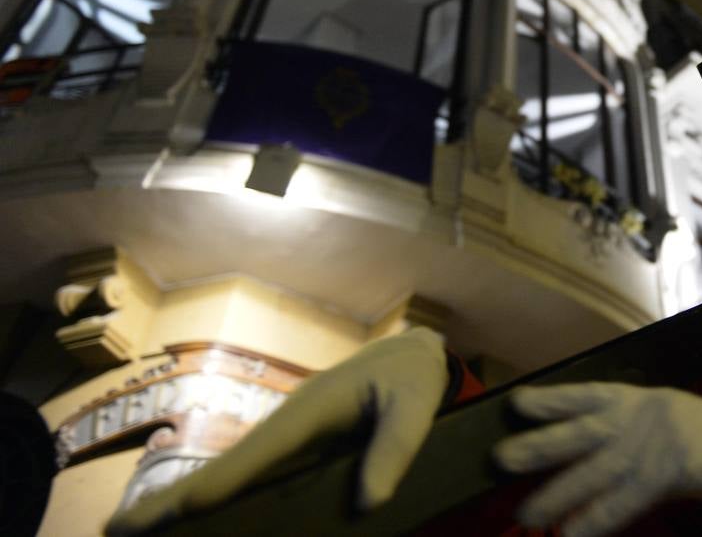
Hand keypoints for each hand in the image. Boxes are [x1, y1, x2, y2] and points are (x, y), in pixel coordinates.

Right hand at [104, 327, 447, 534]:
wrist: (412, 354)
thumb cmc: (412, 379)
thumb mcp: (416, 406)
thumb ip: (395, 448)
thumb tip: (369, 503)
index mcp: (310, 411)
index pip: (257, 454)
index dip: (219, 483)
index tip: (182, 509)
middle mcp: (285, 423)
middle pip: (223, 467)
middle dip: (171, 498)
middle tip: (113, 530)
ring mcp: (284, 434)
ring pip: (226, 472)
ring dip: (179, 500)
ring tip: (128, 530)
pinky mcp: (291, 445)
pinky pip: (245, 475)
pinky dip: (212, 495)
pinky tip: (188, 518)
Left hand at [493, 382, 701, 536]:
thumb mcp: (680, 425)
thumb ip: (642, 434)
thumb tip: (598, 454)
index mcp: (649, 399)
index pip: (591, 394)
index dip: (553, 400)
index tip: (516, 404)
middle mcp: (648, 414)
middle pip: (582, 429)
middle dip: (540, 445)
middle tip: (500, 459)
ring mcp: (661, 441)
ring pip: (595, 469)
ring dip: (558, 494)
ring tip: (527, 514)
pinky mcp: (675, 472)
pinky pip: (624, 502)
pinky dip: (595, 521)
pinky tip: (572, 535)